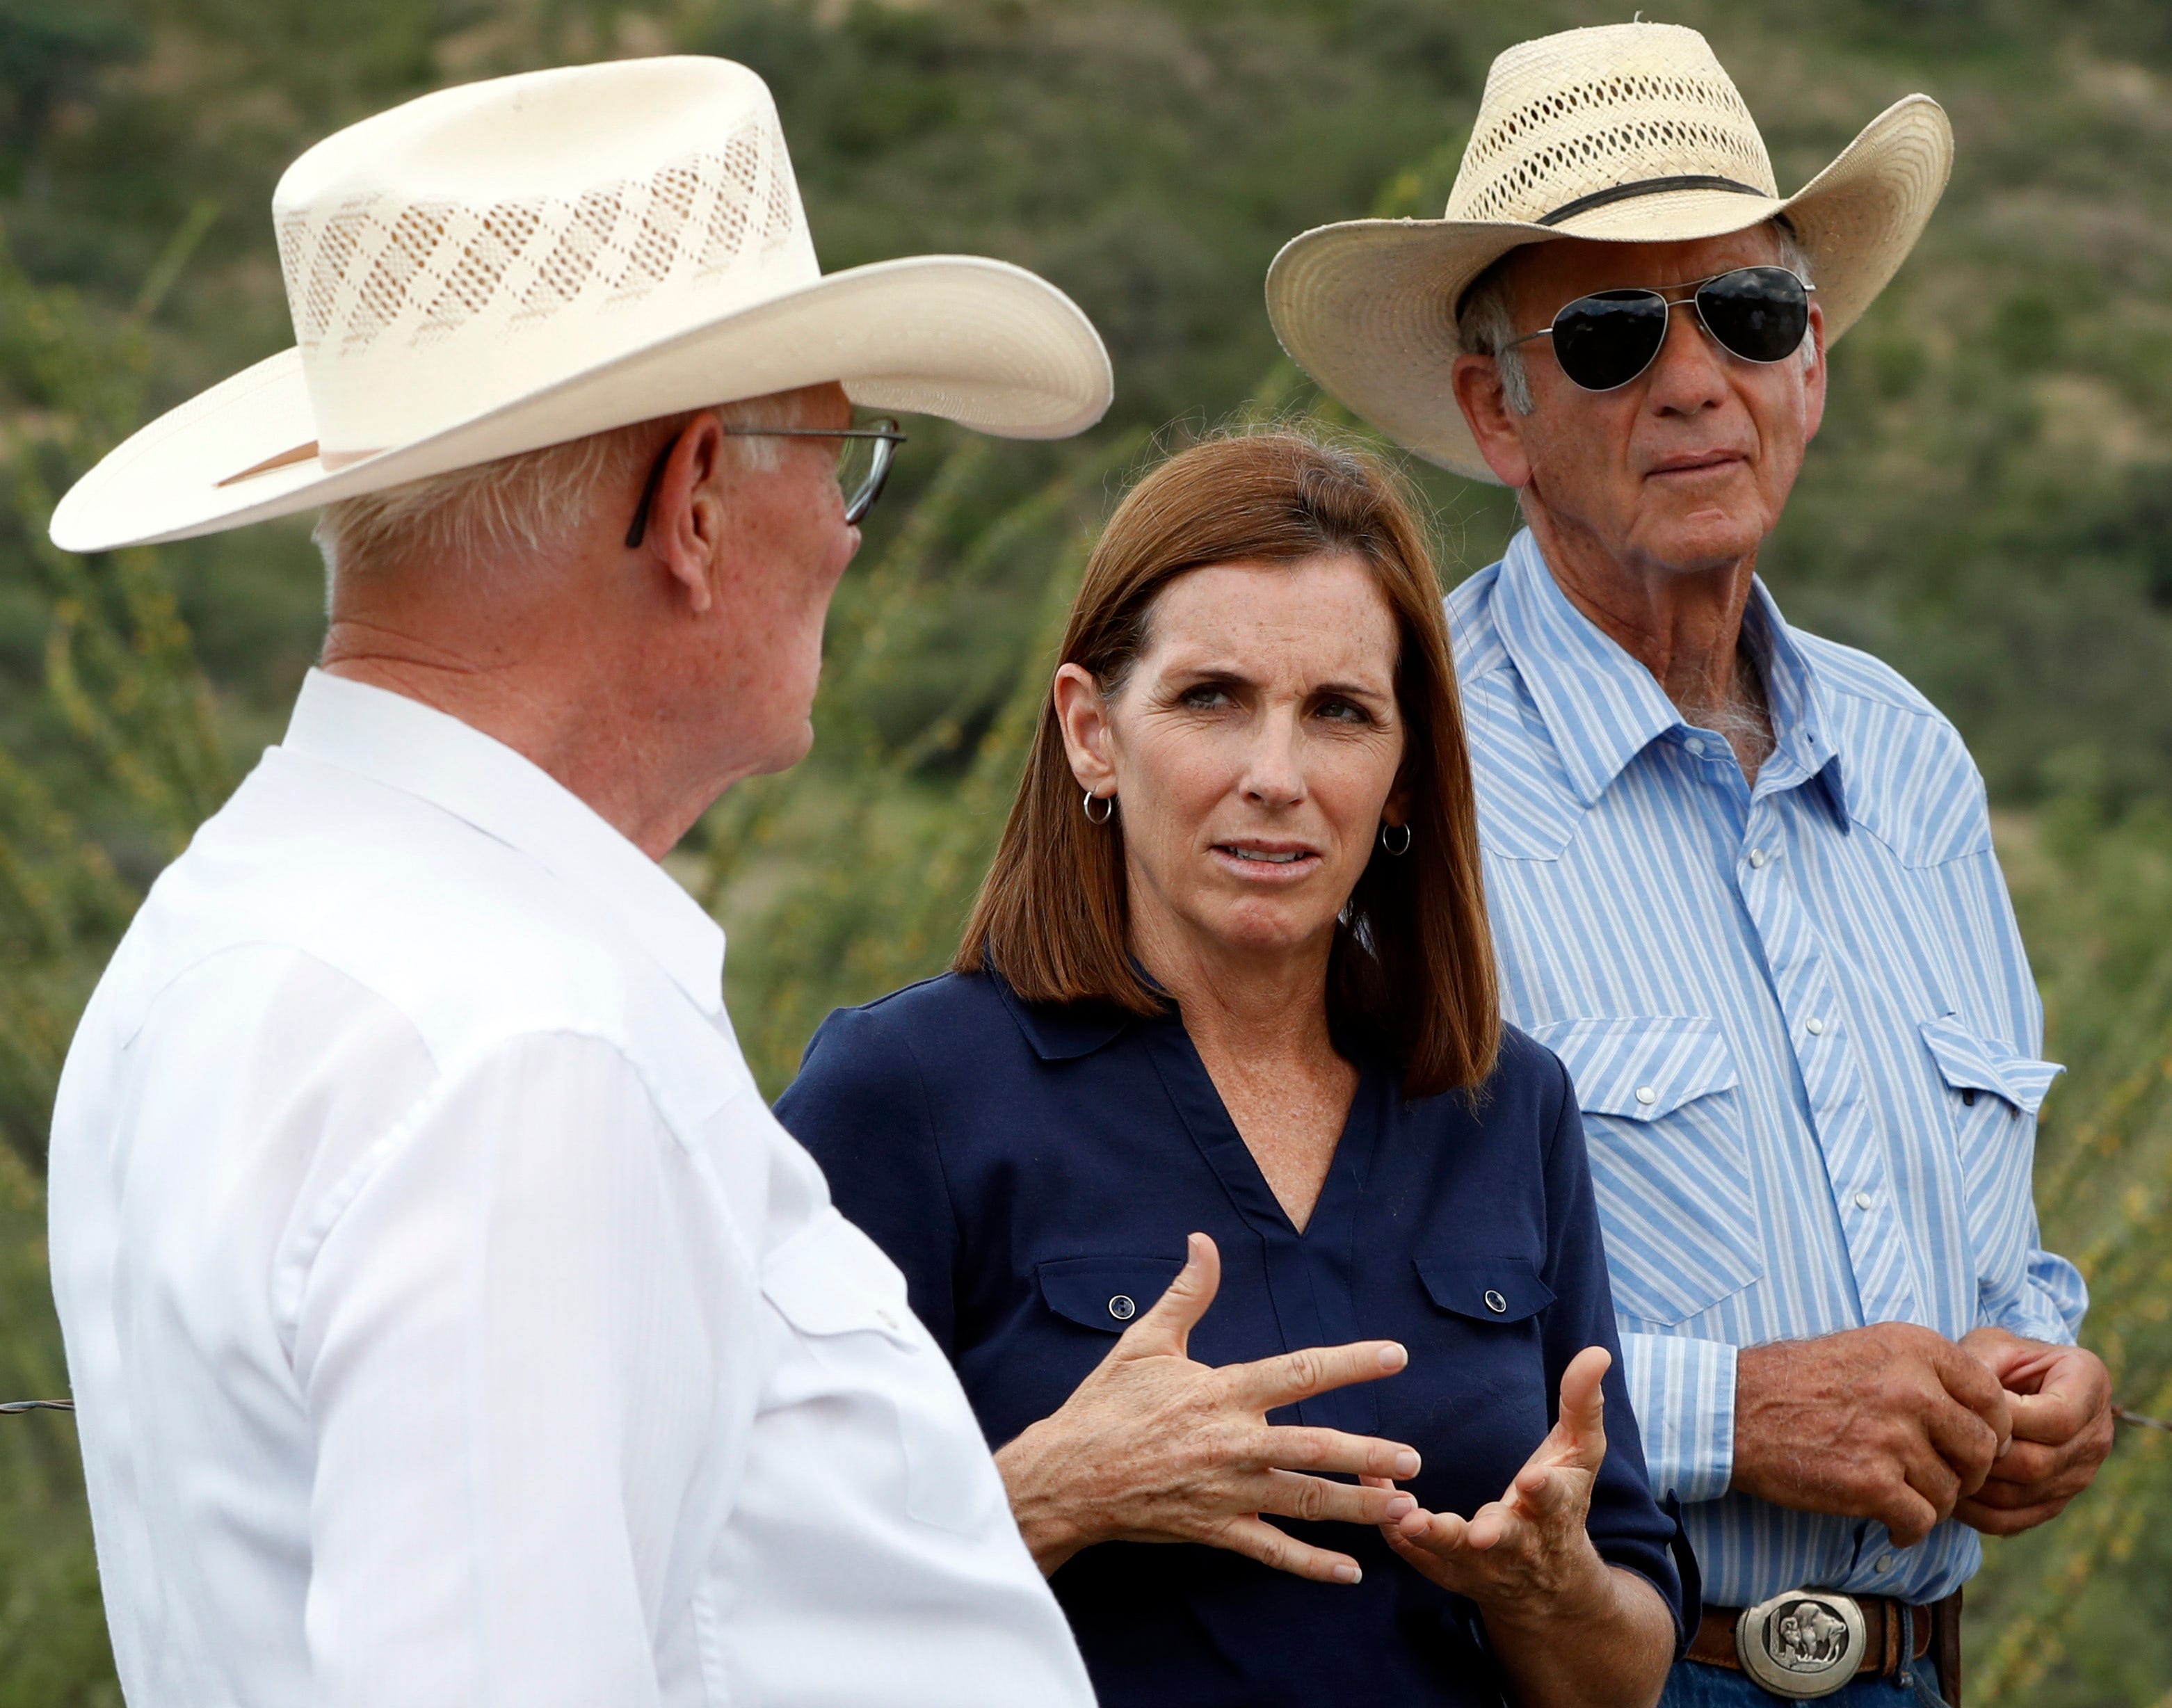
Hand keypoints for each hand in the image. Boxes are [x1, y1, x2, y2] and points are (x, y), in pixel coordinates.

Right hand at [994, 1232, 1420, 1579]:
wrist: (1067, 1475)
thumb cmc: (1106, 1405)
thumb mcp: (1145, 1342)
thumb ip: (1187, 1294)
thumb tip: (1203, 1242)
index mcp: (1223, 1392)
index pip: (1300, 1372)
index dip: (1351, 1364)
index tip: (1396, 1356)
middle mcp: (1233, 1443)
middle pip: (1315, 1449)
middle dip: (1369, 1455)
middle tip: (1414, 1458)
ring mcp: (1227, 1492)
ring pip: (1305, 1502)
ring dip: (1358, 1508)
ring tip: (1404, 1509)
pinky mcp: (1215, 1529)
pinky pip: (1272, 1552)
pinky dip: (1312, 1564)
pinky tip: (1350, 1571)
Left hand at [1368, 1348, 1677, 1707]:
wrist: (1547, 1584)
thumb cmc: (1561, 1503)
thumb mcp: (1579, 1455)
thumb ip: (1582, 1405)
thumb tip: (1597, 1352)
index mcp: (1553, 1512)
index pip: (1553, 1501)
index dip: (1544, 1491)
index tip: (1532, 1479)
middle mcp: (1519, 1544)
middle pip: (1506, 1539)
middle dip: (1492, 1533)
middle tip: (1479, 1531)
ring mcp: (1481, 1562)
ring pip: (1456, 1553)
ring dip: (1434, 1537)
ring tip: (1411, 1519)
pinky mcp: (1447, 1570)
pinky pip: (1416, 1552)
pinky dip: (1394, 1529)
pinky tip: (1374, 1496)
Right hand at [1732, 1324, 2012, 1545]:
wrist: (1736, 1409)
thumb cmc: (1799, 1381)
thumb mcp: (1869, 1349)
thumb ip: (1926, 1371)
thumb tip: (1984, 1413)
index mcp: (1915, 1348)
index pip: (1992, 1397)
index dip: (1991, 1430)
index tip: (1970, 1446)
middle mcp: (1910, 1388)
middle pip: (1980, 1450)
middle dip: (1966, 1474)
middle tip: (1941, 1480)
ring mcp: (1891, 1436)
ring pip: (1950, 1491)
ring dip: (1930, 1503)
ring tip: (1900, 1497)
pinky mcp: (1870, 1482)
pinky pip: (1921, 1520)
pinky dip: (1908, 1530)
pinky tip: (1890, 1524)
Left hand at [1955, 1328, 2113, 1534]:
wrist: (2010, 1379)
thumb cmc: (1997, 1356)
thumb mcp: (1990, 1345)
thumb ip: (1981, 1367)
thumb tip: (1967, 1410)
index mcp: (2090, 1383)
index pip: (2058, 1419)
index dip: (2008, 1420)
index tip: (1965, 1409)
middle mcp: (2096, 1435)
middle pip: (2040, 1463)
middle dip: (1985, 1456)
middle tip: (1938, 1443)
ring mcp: (2081, 1474)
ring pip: (2023, 1494)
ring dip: (1976, 1485)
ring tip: (1936, 1466)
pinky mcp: (2055, 1501)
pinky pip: (2014, 1519)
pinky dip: (1976, 1511)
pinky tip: (1945, 1490)